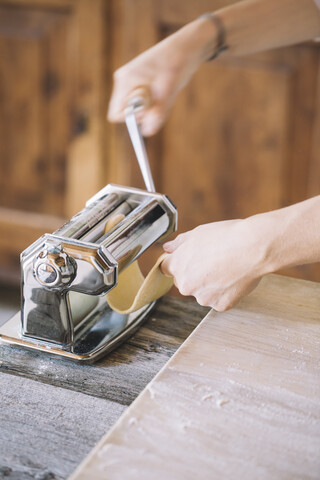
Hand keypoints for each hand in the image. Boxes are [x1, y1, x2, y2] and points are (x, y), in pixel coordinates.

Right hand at [107, 18, 216, 135]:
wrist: (187, 46)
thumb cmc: (177, 64)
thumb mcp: (168, 92)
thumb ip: (157, 113)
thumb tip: (148, 132)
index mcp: (124, 81)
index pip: (115, 115)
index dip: (132, 119)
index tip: (149, 109)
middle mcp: (124, 81)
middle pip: (126, 113)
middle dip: (144, 114)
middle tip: (161, 98)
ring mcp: (131, 82)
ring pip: (136, 110)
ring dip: (151, 109)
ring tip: (165, 91)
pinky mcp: (139, 84)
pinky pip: (143, 104)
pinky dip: (155, 104)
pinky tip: (165, 90)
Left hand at [161, 217, 273, 310]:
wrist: (252, 248)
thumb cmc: (227, 237)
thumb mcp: (198, 233)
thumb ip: (179, 243)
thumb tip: (168, 247)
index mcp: (177, 266)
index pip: (167, 268)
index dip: (179, 262)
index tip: (190, 259)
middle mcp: (186, 285)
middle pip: (184, 282)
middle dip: (195, 274)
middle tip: (213, 261)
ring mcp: (203, 297)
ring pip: (202, 292)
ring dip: (210, 285)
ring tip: (227, 267)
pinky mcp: (220, 305)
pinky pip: (219, 299)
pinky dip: (225, 292)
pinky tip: (234, 277)